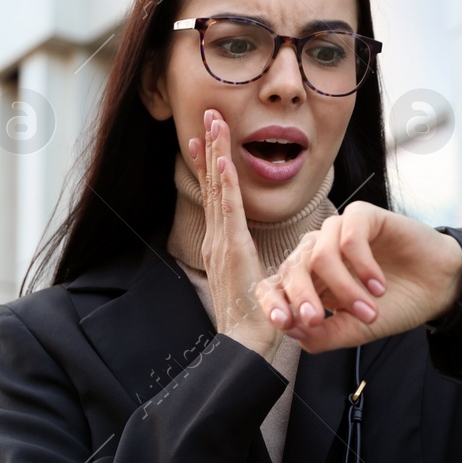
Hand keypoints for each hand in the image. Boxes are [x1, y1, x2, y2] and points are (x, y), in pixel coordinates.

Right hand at [186, 109, 282, 360]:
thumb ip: (251, 264)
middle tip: (207, 114)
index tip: (206, 136)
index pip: (216, 196)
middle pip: (211, 186)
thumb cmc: (255, 320)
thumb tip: (254, 254)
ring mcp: (221, 245)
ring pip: (217, 191)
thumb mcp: (254, 282)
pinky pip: (229, 212)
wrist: (245, 347)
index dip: (211, 164)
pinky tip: (222, 162)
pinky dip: (224, 185)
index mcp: (222, 246)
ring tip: (212, 123)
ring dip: (215, 154)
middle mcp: (216, 240)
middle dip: (209, 148)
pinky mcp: (233, 252)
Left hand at [254, 202, 461, 352]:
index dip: (272, 302)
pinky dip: (362, 266)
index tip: (283, 323)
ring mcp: (337, 232)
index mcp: (308, 279)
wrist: (438, 288)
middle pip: (291, 269)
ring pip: (320, 255)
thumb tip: (290, 329)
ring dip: (344, 289)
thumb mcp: (355, 330)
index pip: (275, 285)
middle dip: (303, 298)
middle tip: (318, 321)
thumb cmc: (394, 306)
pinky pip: (349, 237)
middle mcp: (317, 252)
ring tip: (370, 312)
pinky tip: (379, 286)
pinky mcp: (362, 216)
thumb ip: (323, 334)